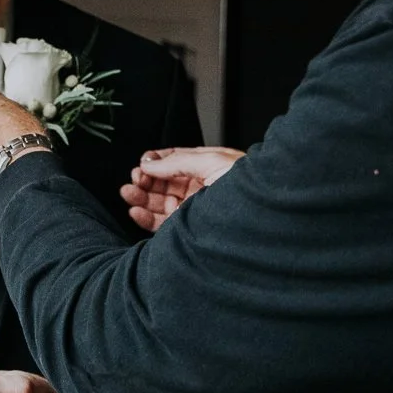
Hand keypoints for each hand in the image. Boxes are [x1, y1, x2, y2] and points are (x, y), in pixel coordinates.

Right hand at [120, 146, 244, 231]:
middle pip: (164, 184)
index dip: (156, 163)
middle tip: (134, 180)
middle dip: (145, 181)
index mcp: (208, 168)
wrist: (264, 215)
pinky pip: (162, 225)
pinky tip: (136, 211)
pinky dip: (146, 218)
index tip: (142, 165)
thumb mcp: (212, 161)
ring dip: (141, 199)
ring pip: (160, 204)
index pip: (174, 163)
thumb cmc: (249, 186)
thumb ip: (178, 161)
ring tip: (128, 193)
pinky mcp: (189, 231)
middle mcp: (200, 189)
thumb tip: (150, 162)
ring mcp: (194, 211)